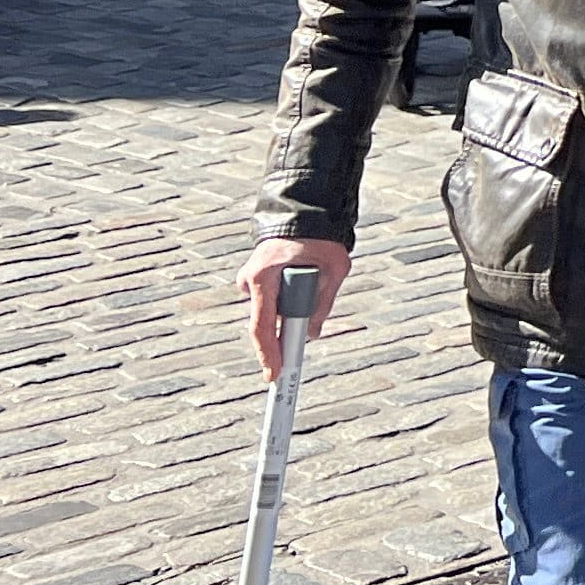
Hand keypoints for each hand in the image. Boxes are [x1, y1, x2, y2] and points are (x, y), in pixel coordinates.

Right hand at [237, 238, 349, 376]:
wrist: (306, 210)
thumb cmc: (321, 238)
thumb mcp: (334, 270)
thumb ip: (323, 302)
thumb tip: (312, 333)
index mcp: (264, 277)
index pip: (262, 326)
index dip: (269, 353)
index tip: (274, 374)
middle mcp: (251, 279)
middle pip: (265, 322)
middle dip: (282, 335)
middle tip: (293, 353)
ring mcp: (250, 277)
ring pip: (269, 310)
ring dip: (287, 312)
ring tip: (312, 286)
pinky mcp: (255, 277)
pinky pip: (269, 300)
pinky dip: (283, 303)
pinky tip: (303, 282)